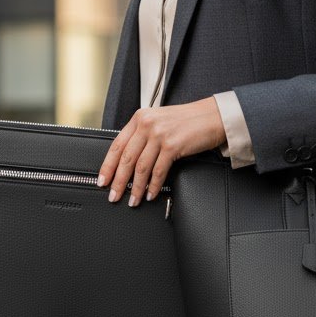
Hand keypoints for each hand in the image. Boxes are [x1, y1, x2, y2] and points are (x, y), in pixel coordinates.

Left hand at [98, 99, 226, 206]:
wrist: (213, 117)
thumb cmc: (188, 121)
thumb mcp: (159, 121)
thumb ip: (143, 136)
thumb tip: (128, 161)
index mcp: (140, 118)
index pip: (116, 145)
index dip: (107, 166)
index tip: (103, 180)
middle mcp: (147, 124)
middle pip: (126, 158)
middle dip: (118, 181)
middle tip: (114, 195)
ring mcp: (159, 134)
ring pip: (141, 167)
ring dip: (136, 188)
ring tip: (133, 200)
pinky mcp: (172, 145)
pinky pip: (158, 171)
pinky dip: (153, 186)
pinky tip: (150, 194)